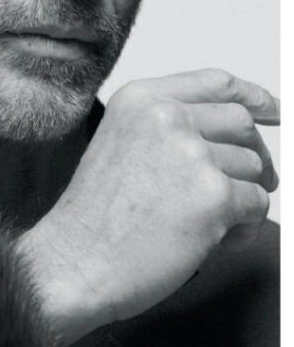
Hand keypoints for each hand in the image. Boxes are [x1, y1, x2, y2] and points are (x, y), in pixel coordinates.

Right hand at [20, 68, 278, 345]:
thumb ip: (167, 130)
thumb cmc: (92, 219)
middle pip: (241, 124)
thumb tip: (232, 136)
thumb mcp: (120, 146)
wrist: (75, 263)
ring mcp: (191, 153)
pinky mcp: (213, 195)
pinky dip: (244, 228)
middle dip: (254, 156)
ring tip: (208, 225)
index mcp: (140, 99)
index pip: (215, 83)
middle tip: (251, 183)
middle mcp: (166, 117)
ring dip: (242, 197)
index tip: (272, 108)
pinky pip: (257, 205)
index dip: (253, 97)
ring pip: (253, 167)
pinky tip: (213, 241)